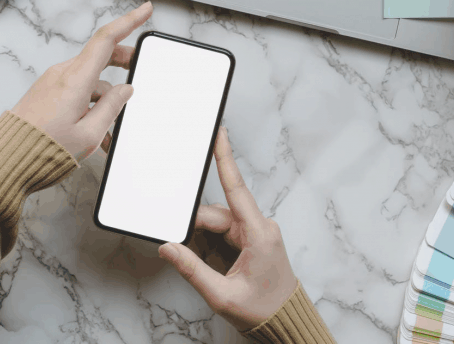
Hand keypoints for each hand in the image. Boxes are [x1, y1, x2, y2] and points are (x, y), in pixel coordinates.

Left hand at [11, 2, 152, 160]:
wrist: (7, 159)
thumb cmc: (43, 149)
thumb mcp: (89, 134)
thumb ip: (112, 108)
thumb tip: (125, 91)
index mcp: (76, 79)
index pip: (106, 39)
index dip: (129, 21)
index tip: (144, 10)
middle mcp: (62, 74)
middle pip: (100, 56)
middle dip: (122, 61)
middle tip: (138, 68)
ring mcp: (52, 82)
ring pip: (88, 79)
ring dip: (103, 97)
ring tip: (111, 128)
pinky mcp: (45, 93)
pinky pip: (75, 90)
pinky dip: (89, 103)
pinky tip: (94, 128)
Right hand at [159, 127, 298, 331]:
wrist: (285, 321)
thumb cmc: (262, 309)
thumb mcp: (222, 294)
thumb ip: (192, 270)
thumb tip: (168, 247)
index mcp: (259, 234)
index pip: (236, 189)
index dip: (225, 158)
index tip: (219, 133)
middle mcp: (260, 226)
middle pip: (216, 213)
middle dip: (195, 229)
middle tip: (183, 250)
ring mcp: (257, 231)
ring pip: (218, 222)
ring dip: (203, 239)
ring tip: (209, 267)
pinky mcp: (253, 237)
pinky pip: (224, 230)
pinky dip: (211, 242)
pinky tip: (212, 260)